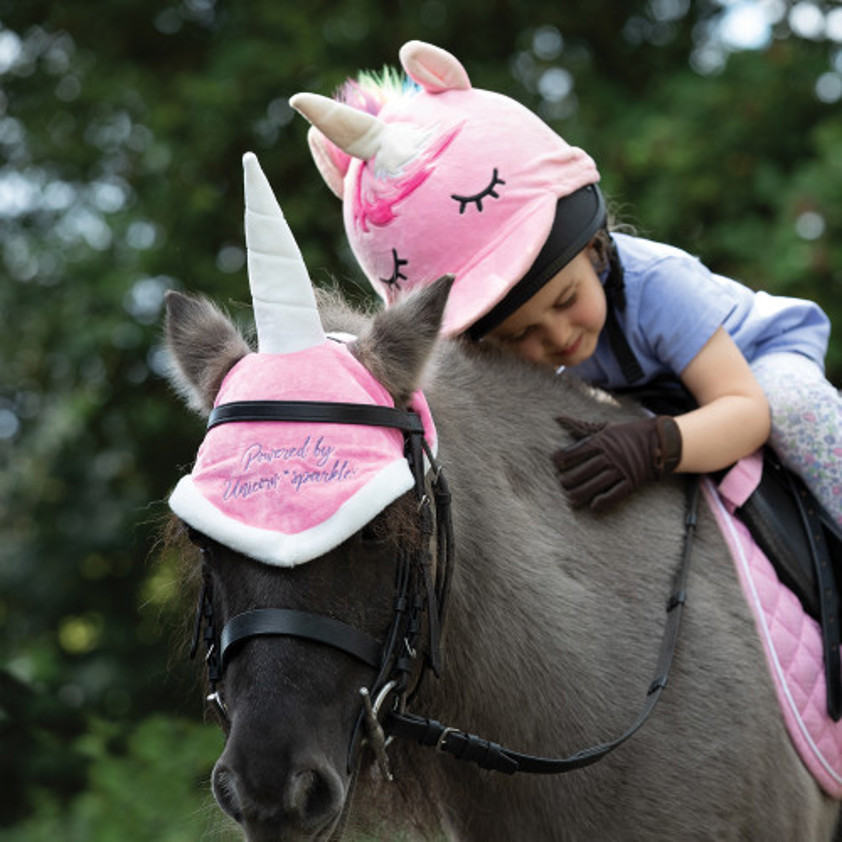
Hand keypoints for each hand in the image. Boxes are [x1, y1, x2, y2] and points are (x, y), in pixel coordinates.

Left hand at [553, 415, 681, 511]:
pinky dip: (605, 500)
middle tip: (561, 484)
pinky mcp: (632, 481)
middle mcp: (611, 455)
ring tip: (570, 499)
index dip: (566, 456)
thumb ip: (580, 427)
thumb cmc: (625, 434)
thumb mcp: (604, 428)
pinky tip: (594, 506)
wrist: (658, 440)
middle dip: (571, 478)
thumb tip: (558, 418)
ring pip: (598, 482)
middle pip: (587, 469)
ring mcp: (622, 468)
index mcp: (602, 441)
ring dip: (583, 492)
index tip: (555, 463)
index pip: (580, 450)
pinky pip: (617, 492)